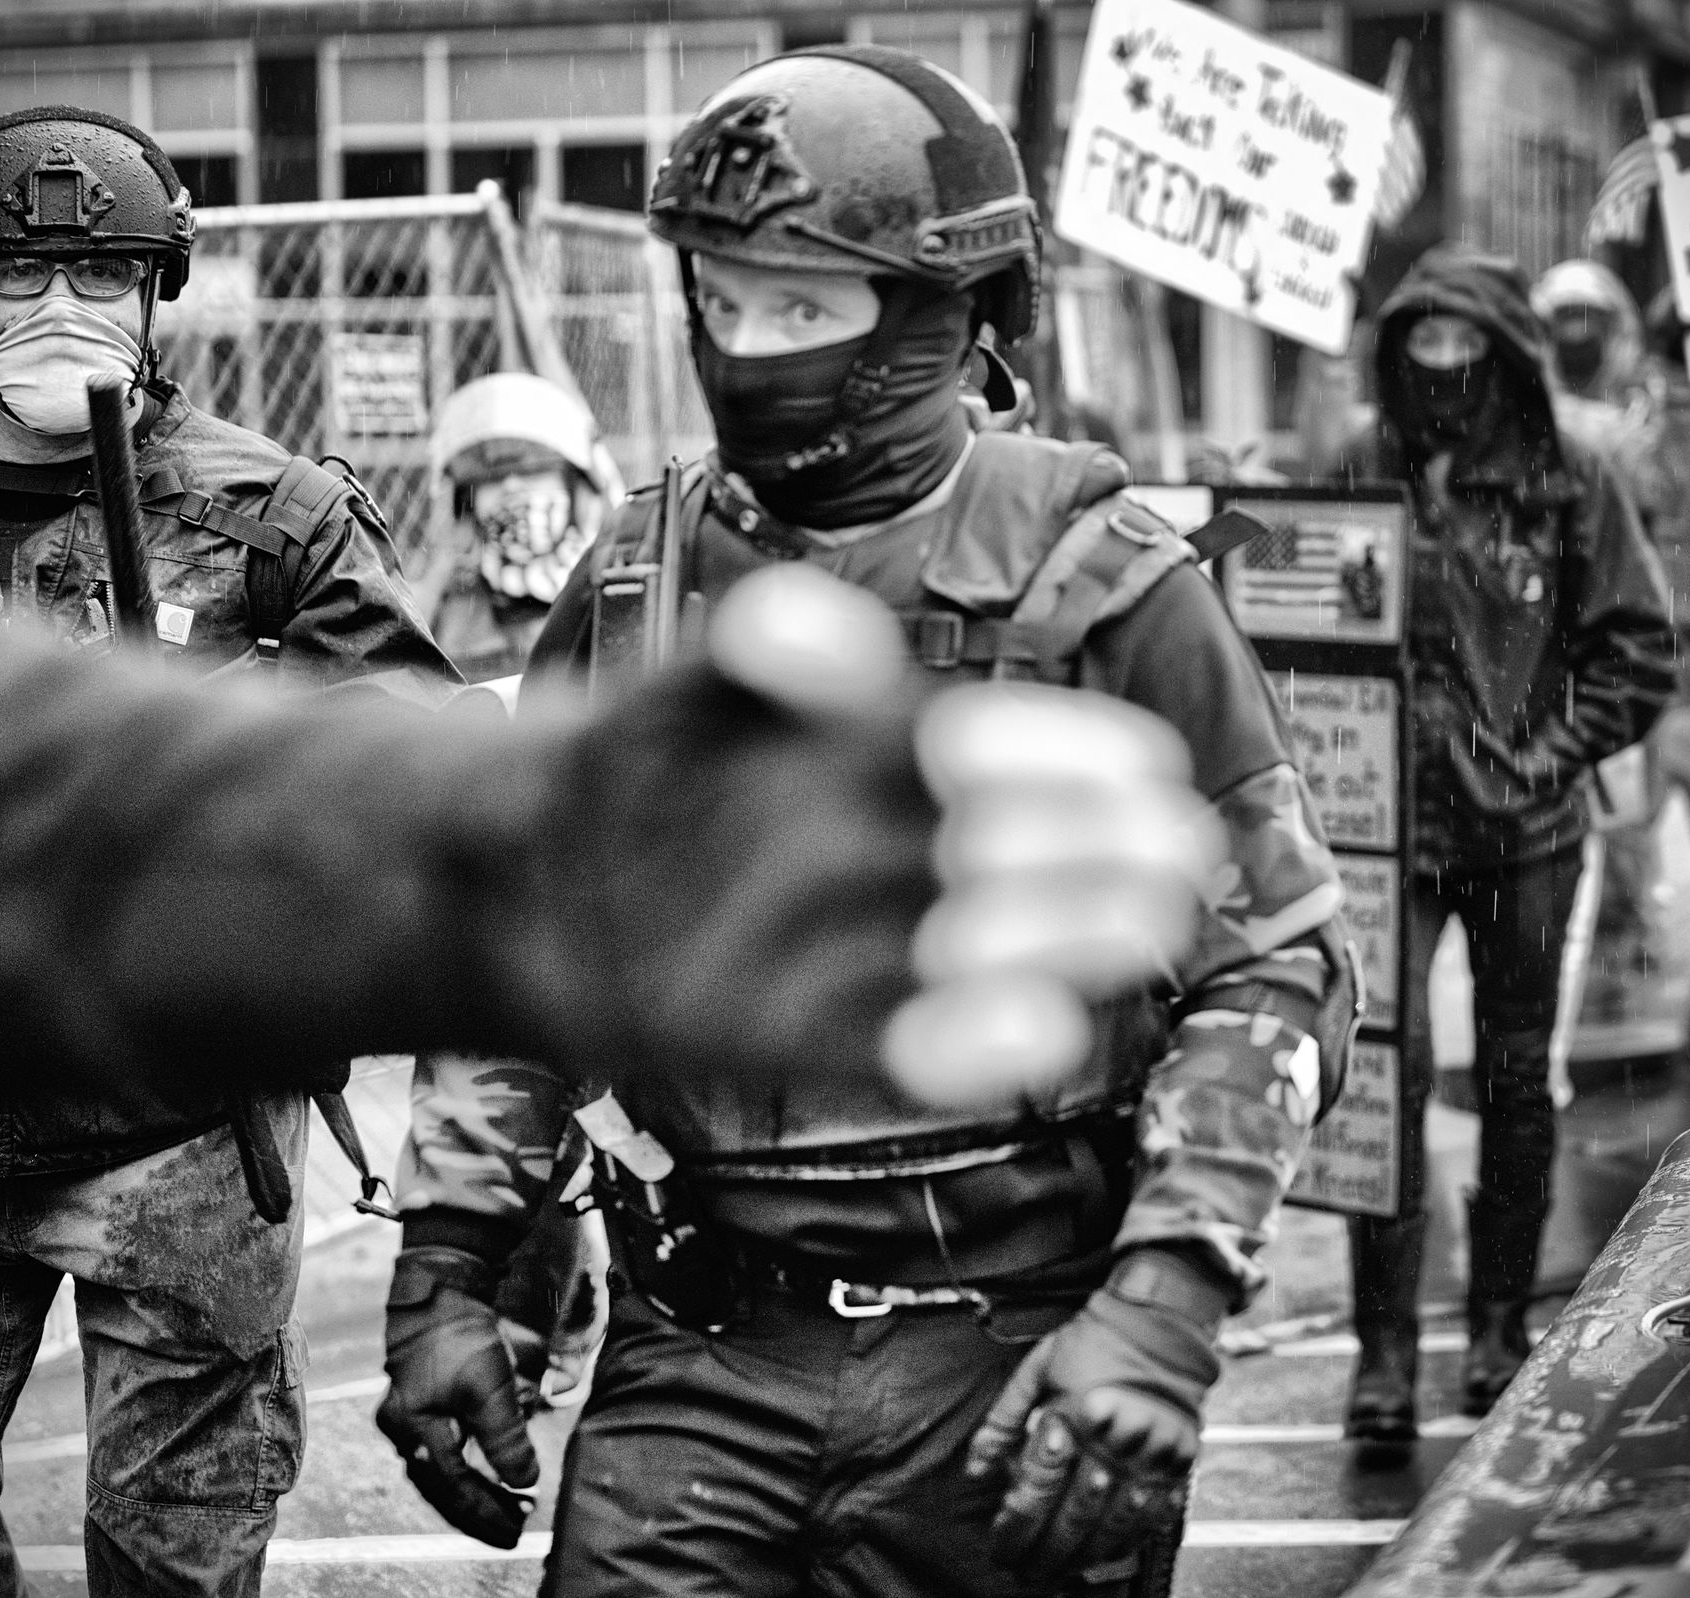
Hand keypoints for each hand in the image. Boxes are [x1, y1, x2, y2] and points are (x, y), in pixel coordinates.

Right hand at [374, 1250, 538, 1546]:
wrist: (442, 1289)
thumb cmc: (465, 1336)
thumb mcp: (492, 1387)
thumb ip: (506, 1438)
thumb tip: (523, 1481)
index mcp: (414, 1425)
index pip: (453, 1484)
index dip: (487, 1508)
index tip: (519, 1525)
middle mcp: (403, 1428)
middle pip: (441, 1487)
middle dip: (480, 1511)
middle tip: (516, 1529)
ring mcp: (406, 1419)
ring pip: (438, 1474)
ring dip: (474, 1495)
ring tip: (511, 1510)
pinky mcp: (418, 1407)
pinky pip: (438, 1454)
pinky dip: (464, 1472)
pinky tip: (489, 1480)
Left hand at [522, 563, 1224, 1106]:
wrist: (518, 880)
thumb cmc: (623, 764)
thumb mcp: (687, 686)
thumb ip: (755, 656)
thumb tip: (796, 615)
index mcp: (877, 754)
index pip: (994, 752)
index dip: (1071, 757)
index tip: (1143, 763)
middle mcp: (883, 851)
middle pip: (1013, 854)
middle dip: (1098, 854)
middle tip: (1171, 858)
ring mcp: (853, 945)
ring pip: (982, 953)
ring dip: (1063, 943)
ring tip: (1132, 930)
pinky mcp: (805, 1036)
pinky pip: (900, 1050)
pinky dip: (965, 1049)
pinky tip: (1036, 1028)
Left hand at [964, 1250, 1226, 1572]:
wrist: (1159, 1321)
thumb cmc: (1092, 1341)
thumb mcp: (1035, 1370)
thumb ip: (1003, 1421)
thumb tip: (977, 1469)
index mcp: (1074, 1414)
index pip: (1037, 1488)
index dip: (1014, 1525)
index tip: (1001, 1546)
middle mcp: (1114, 1439)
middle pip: (1072, 1516)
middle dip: (1043, 1553)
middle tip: (1024, 1571)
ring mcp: (1150, 1454)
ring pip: (1113, 1526)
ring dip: (1083, 1556)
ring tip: (1059, 1572)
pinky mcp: (1179, 1462)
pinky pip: (1152, 1516)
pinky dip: (1126, 1540)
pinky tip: (1104, 1552)